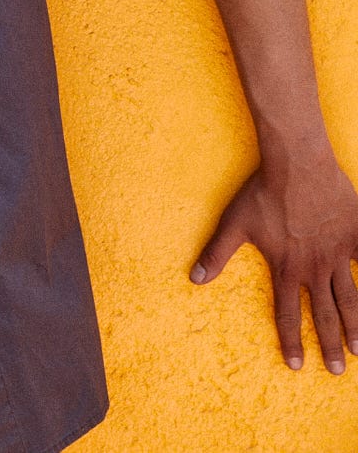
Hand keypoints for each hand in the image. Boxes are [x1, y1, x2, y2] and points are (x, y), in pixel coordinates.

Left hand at [191, 154, 357, 372]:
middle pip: (324, 315)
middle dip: (330, 345)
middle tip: (336, 371)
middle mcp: (314, 268)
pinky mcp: (355, 236)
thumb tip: (194, 279)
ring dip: (356, 326)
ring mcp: (338, 253)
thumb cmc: (263, 192)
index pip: (287, 313)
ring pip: (350, 298)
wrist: (297, 165)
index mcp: (286, 268)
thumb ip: (216, 254)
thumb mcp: (234, 224)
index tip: (296, 366)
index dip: (290, 341)